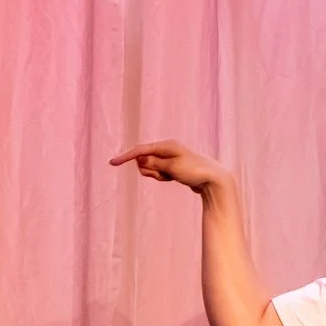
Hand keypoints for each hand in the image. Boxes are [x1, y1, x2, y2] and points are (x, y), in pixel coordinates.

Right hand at [109, 140, 232, 194]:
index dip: (125, 157)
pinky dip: (161, 177)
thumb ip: (153, 163)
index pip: (140, 150)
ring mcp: (168, 157)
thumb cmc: (194, 172)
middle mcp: (166, 149)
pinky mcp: (170, 165)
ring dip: (155, 175)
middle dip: (148, 170)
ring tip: (170, 178)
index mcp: (166, 146)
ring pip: (149, 167)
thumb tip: (139, 158)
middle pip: (143, 160)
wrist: (214, 179)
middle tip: (165, 176)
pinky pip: (157, 172)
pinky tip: (173, 178)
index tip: (111, 163)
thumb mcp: (172, 168)